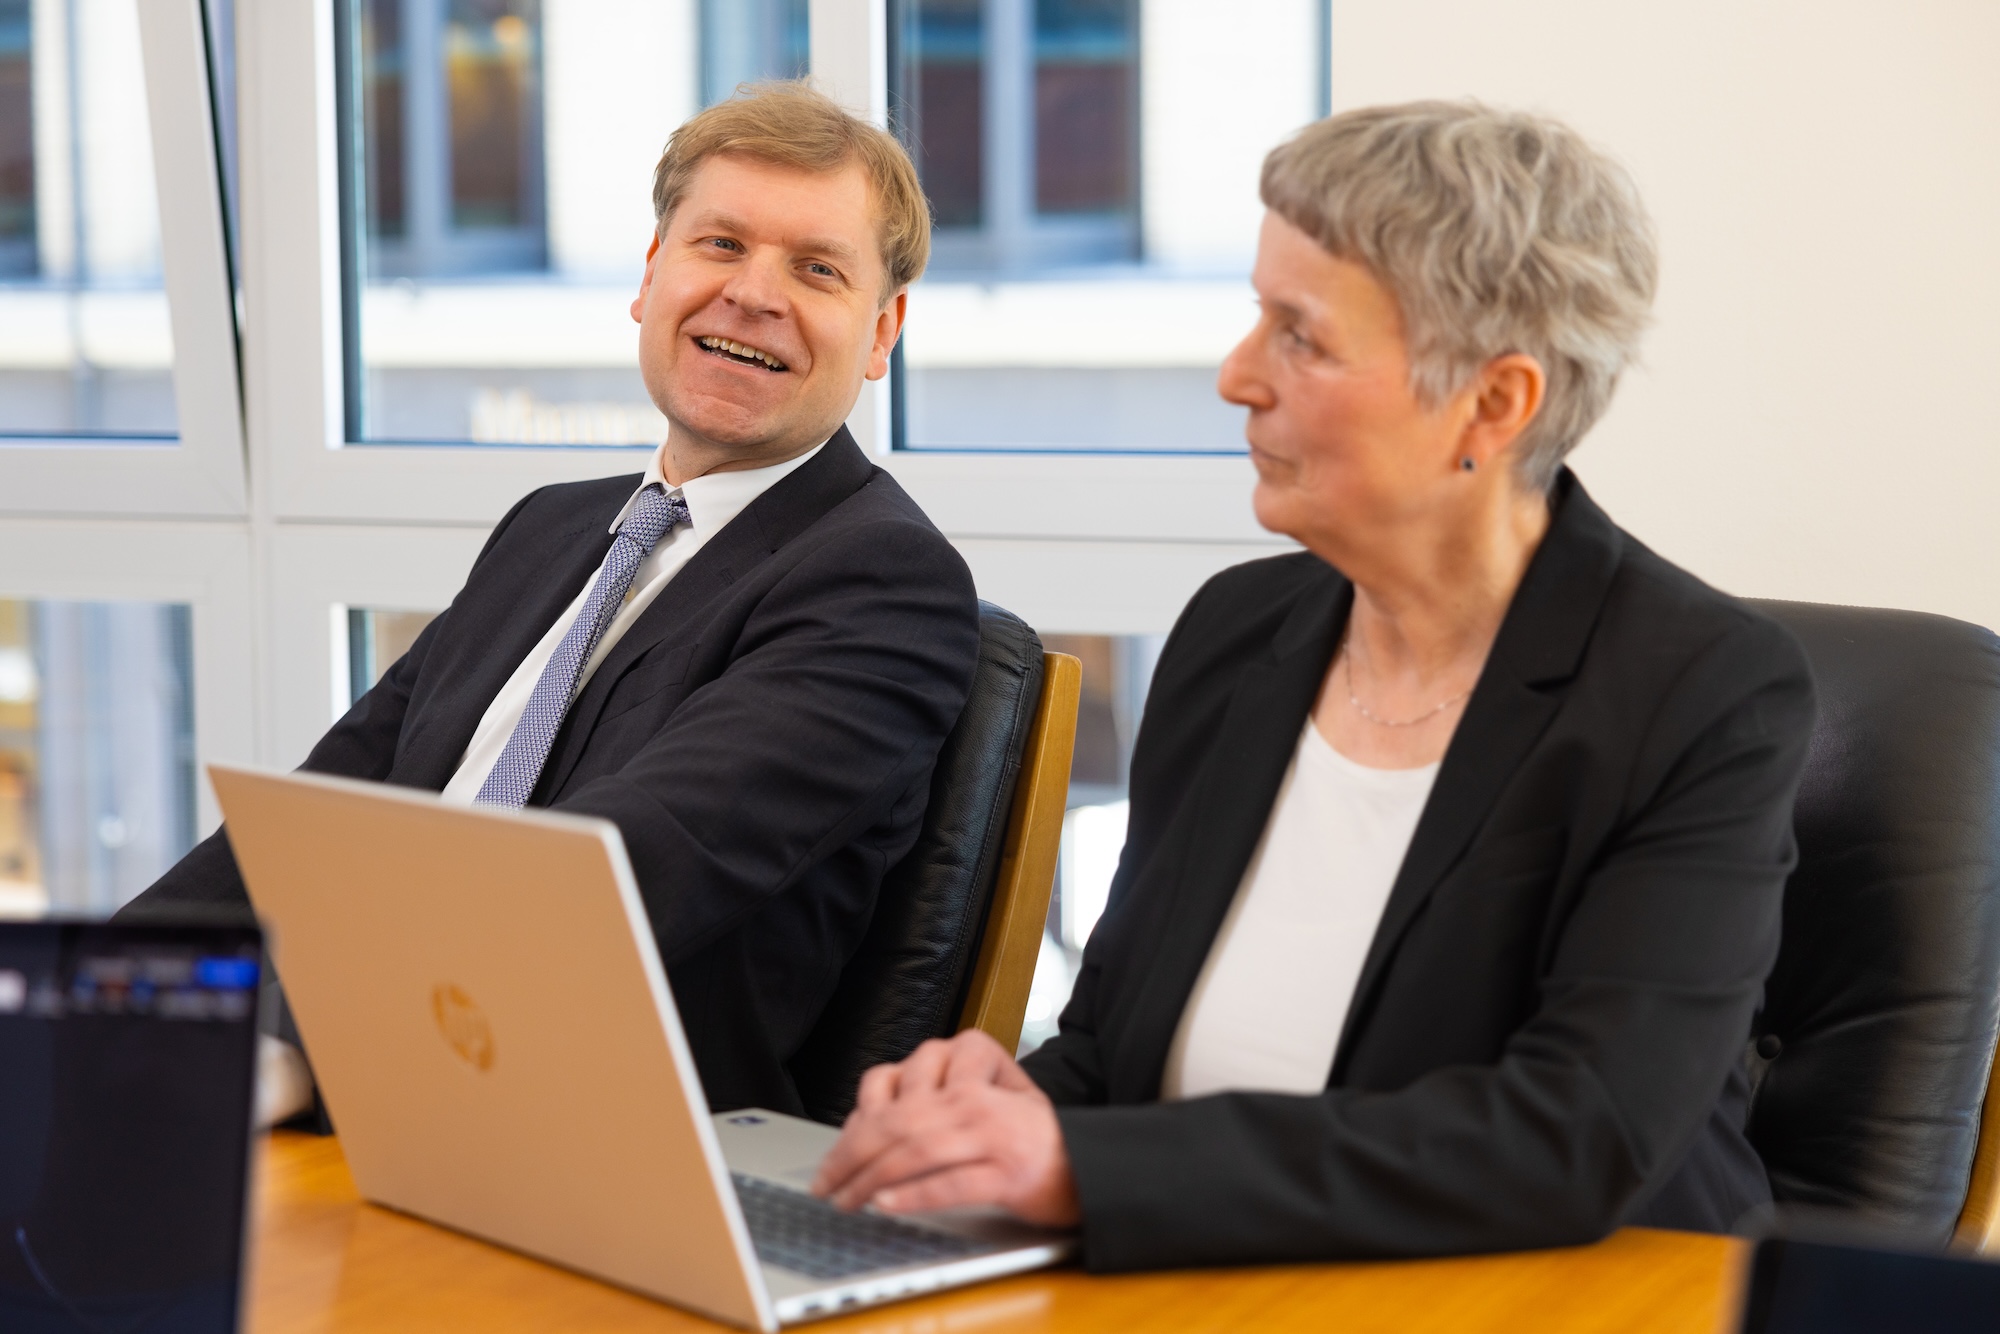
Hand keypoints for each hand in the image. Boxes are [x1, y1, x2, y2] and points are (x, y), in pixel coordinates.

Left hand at [810, 1030, 1080, 1226]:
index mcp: (968, 1060)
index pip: (892, 1082)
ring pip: (915, 1150)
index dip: (855, 1118)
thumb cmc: (1024, 1131)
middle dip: (851, 1156)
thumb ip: (929, 1093)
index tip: (836, 1149)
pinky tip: (888, 1206)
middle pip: (896, 1121)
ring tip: (848, 1200)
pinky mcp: (1007, 1174)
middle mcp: (976, 1093)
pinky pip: (950, 1183)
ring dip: (871, 1180)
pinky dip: (913, 1196)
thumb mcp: (978, 1092)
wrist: (1086, 1161)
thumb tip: (862, 1121)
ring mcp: (992, 1132)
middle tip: (827, 1183)